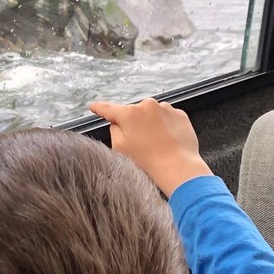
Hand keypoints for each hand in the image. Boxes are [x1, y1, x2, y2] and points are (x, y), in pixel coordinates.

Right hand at [88, 97, 212, 197]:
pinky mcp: (180, 115)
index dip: (99, 108)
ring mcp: (166, 109)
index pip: (109, 109)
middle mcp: (148, 105)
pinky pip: (167, 118)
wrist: (179, 168)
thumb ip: (114, 130)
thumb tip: (117, 123)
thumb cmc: (147, 161)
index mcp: (129, 113)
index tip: (93, 106)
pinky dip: (164, 127)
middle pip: (133, 113)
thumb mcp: (119, 148)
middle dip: (133, 124)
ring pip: (151, 114)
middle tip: (137, 143)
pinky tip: (166, 141)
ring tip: (155, 144)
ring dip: (150, 124)